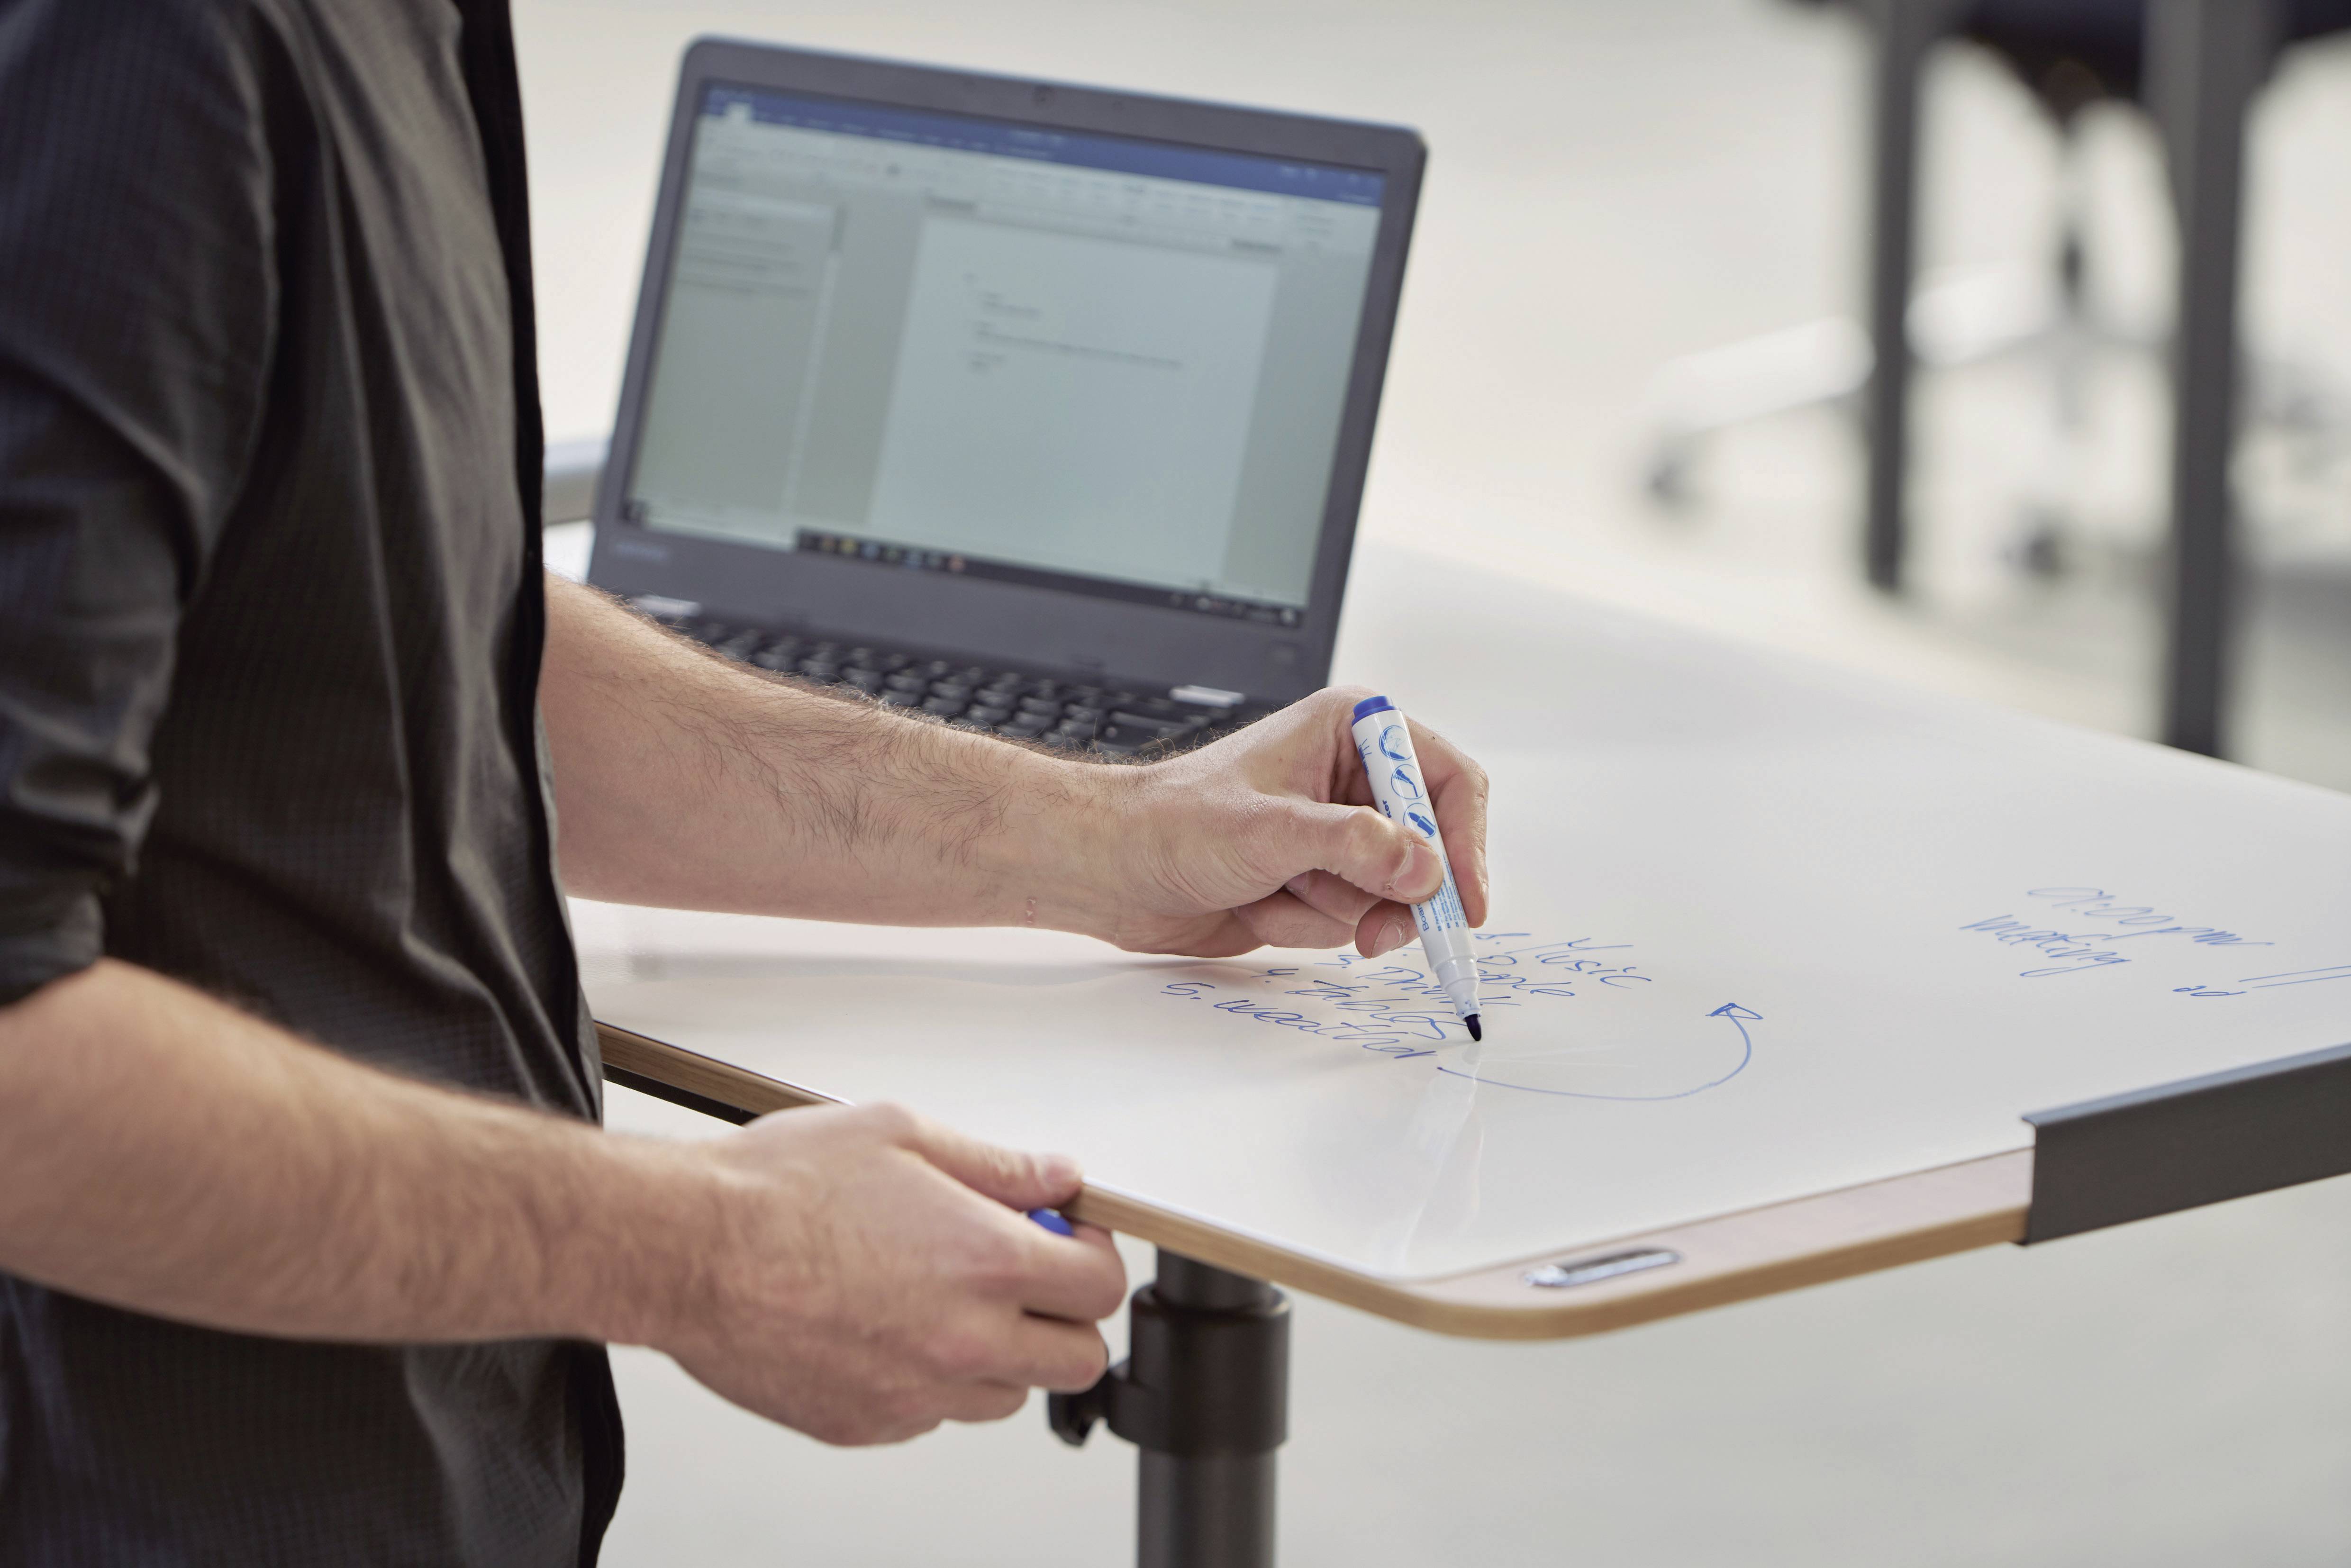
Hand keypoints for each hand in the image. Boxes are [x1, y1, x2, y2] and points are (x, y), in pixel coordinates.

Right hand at [659, 1103, 1125, 1445]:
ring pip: (1006, 1395)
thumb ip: (997, 1165)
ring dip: (999, 1351)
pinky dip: (930, 1378)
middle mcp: (961, 1340)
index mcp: (984, 1262)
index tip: (1068, 1236)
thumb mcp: (901, 1133)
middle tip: (1025, 1273)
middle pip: (1075, 1360)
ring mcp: (915, 1393)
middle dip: (1062, 1314)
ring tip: (946, 1296)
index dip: (1091, 1254)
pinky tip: (888, 1324)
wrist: (686, 1249)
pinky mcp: (866, 1424)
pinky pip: (932, 1414)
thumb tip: (1055, 1177)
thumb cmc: (776, 1187)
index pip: (1100, 1287)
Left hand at [1095, 686, 1489, 957]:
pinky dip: (1310, 924)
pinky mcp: (1320, 880)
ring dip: (1338, 911)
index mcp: (1352, 730)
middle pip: (1431, 847)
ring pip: (1393, 894)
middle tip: (1380, 932)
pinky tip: (1262, 904)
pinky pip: (1354, 919)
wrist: (1112, 870)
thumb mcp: (1270, 829)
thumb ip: (1355, 846)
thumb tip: (1425, 866)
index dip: (1464, 843)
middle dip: (1396, 894)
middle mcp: (1353, 779)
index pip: (1445, 781)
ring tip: (1278, 892)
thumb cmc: (1172, 823)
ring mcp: (1338, 834)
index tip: (1461, 901)